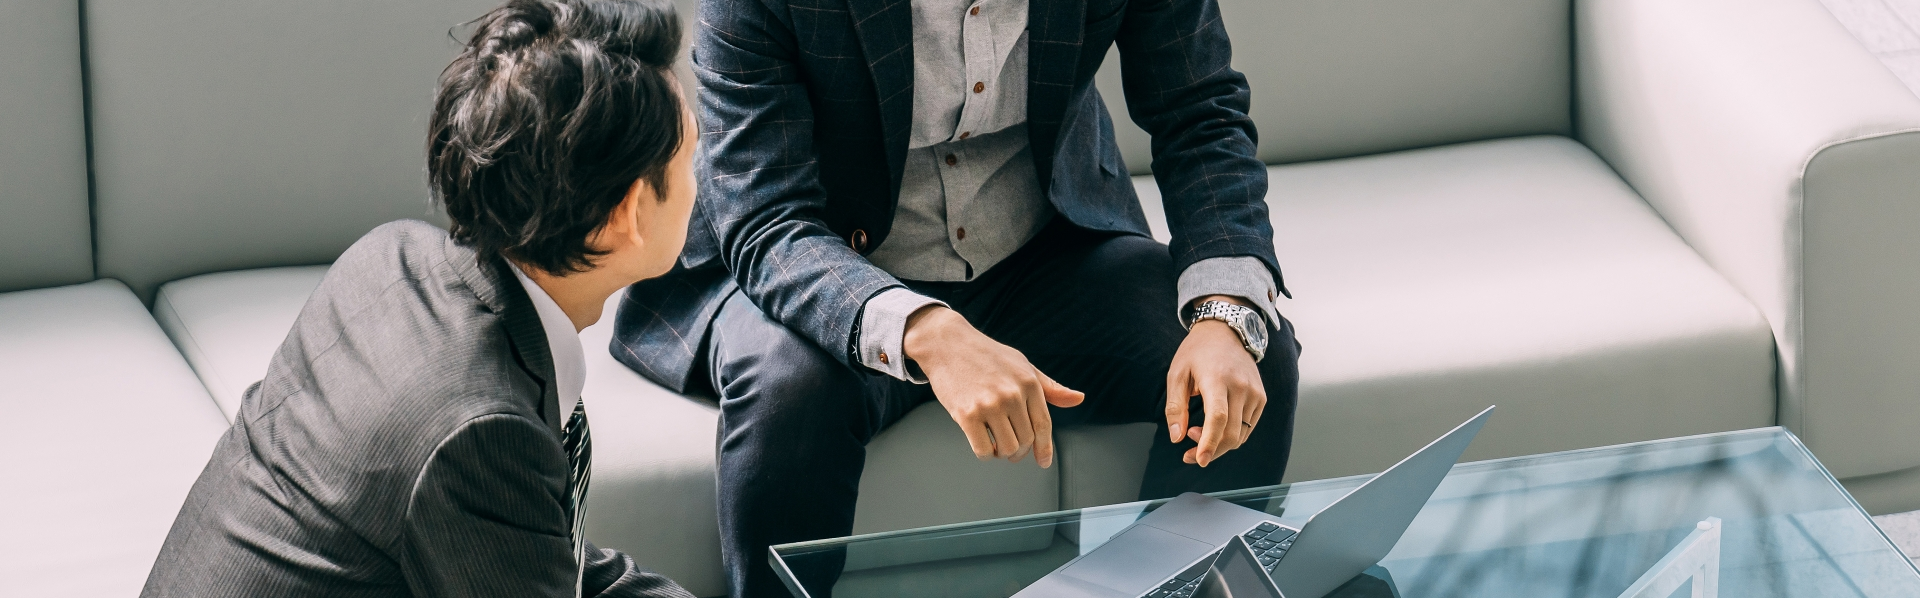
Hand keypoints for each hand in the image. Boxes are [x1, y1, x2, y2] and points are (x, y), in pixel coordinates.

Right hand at [904, 305, 1084, 466]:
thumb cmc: (987, 356)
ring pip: (1006, 448)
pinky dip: (985, 453)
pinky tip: (982, 441)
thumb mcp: (1023, 365)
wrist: (947, 344)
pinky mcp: (966, 415)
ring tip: (996, 443)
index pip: (1043, 425)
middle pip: (1026, 441)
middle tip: (1011, 448)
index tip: (1043, 461)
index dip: (1045, 448)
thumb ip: (1050, 387)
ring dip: (1002, 453)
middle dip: (1019, 450)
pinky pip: (983, 450)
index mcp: (1029, 383)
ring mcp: (989, 405)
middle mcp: (1012, 394)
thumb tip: (1078, 399)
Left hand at [1166, 295, 1265, 466]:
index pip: (1218, 418)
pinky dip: (1232, 435)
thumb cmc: (1197, 353)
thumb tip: (1176, 437)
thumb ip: (1176, 407)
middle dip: (1210, 450)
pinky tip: (1216, 426)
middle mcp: (1240, 386)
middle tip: (1188, 451)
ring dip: (1219, 444)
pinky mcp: (1261, 398)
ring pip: (1241, 435)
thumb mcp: (1177, 374)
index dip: (1209, 442)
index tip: (1199, 460)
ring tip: (1198, 432)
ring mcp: (1254, 392)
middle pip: (1231, 433)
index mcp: (1217, 379)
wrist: (1226, 332)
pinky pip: (1248, 428)